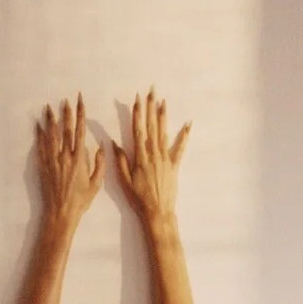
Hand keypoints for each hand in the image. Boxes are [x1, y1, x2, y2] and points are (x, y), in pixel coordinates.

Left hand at [35, 92, 103, 229]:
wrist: (61, 213)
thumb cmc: (80, 201)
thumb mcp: (96, 184)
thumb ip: (100, 164)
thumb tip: (101, 146)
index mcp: (79, 159)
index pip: (80, 131)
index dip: (80, 114)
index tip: (80, 102)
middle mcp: (65, 157)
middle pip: (65, 130)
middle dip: (66, 113)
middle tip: (65, 100)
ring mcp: (53, 161)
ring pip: (51, 136)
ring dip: (50, 120)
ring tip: (48, 108)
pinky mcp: (43, 167)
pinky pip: (41, 147)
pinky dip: (39, 135)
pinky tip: (38, 126)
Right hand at [113, 87, 190, 230]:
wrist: (158, 212)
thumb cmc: (139, 198)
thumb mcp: (125, 181)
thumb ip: (121, 161)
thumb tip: (114, 143)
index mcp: (140, 156)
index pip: (138, 130)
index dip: (138, 113)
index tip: (137, 99)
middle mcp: (154, 153)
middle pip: (152, 126)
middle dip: (151, 108)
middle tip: (151, 91)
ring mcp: (165, 158)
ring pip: (164, 132)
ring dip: (163, 116)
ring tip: (162, 101)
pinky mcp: (174, 165)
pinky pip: (180, 148)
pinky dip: (184, 136)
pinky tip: (188, 124)